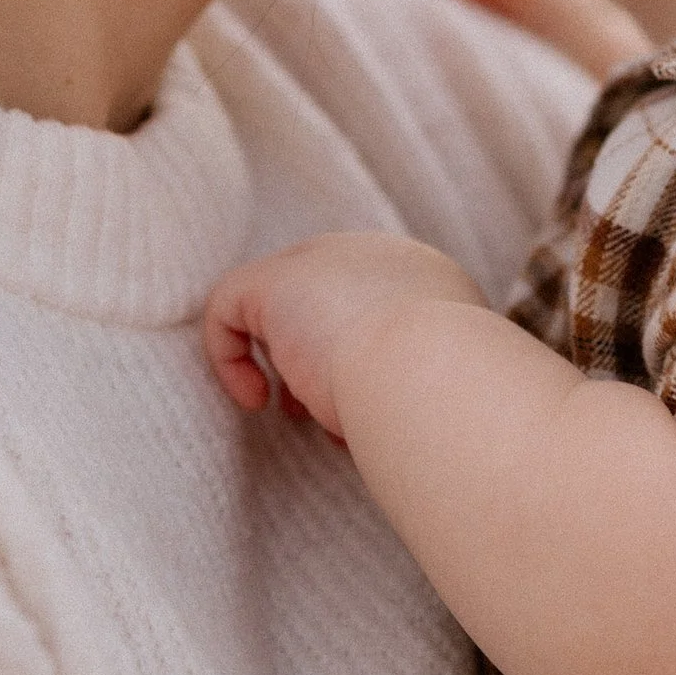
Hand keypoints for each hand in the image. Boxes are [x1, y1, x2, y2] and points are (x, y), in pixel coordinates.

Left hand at [202, 231, 489, 442]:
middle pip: (327, 298)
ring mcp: (324, 260)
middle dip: (315, 356)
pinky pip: (229, 307)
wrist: (433, 375)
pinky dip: (231, 356)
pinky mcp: (274, 281)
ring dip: (285, 360)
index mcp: (427, 279)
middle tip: (312, 412)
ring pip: (281, 303)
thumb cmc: (446, 401)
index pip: (375, 305)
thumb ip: (414, 385)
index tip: (352, 410)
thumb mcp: (441, 388)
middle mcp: (377, 256)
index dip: (355, 357)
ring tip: (296, 412)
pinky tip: (256, 400)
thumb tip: (377, 418)